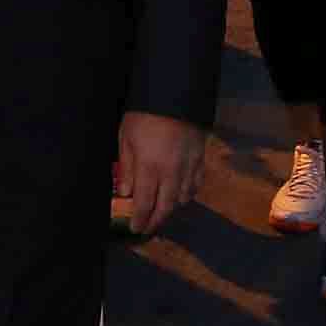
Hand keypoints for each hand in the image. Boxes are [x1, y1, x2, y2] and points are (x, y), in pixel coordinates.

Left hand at [110, 111, 204, 235]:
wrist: (175, 95)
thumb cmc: (144, 116)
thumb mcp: (126, 138)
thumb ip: (127, 167)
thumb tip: (125, 193)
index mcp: (149, 168)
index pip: (144, 203)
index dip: (139, 219)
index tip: (134, 229)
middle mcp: (171, 173)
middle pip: (165, 207)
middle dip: (155, 221)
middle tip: (147, 229)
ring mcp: (189, 168)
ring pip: (182, 199)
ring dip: (170, 208)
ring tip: (160, 211)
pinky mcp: (200, 160)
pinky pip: (195, 185)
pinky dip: (187, 194)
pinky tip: (180, 194)